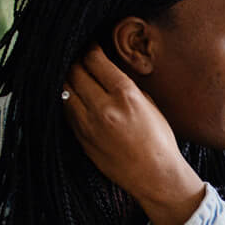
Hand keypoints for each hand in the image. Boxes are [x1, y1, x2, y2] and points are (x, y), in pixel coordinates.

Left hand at [62, 45, 205, 224]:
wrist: (154, 176)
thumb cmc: (159, 142)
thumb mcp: (150, 106)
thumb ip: (127, 87)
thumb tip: (107, 71)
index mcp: (126, 95)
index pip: (95, 60)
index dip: (90, 49)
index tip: (91, 48)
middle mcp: (104, 108)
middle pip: (76, 72)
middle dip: (77, 62)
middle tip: (81, 60)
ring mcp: (89, 124)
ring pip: (65, 89)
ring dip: (69, 80)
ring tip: (74, 77)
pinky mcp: (81, 138)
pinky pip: (66, 111)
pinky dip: (68, 100)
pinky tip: (75, 98)